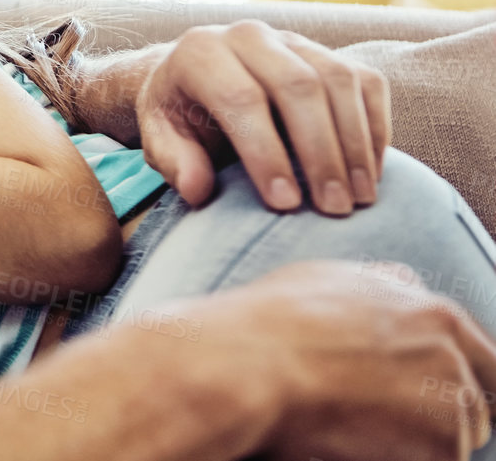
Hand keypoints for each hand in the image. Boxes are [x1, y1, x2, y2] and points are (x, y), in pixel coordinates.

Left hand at [135, 21, 390, 214]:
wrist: (196, 77)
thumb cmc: (179, 115)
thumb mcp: (159, 138)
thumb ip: (175, 161)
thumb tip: (198, 190)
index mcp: (201, 52)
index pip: (241, 98)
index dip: (266, 153)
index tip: (285, 204)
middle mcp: (249, 35)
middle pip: (299, 85)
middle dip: (321, 151)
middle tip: (334, 208)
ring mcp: (294, 40)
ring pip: (339, 80)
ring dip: (356, 144)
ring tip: (359, 199)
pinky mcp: (329, 52)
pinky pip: (367, 82)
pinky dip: (375, 128)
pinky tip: (369, 174)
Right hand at [196, 260, 495, 460]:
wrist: (249, 365)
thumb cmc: (273, 323)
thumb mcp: (332, 279)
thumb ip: (385, 288)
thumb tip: (405, 285)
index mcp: (436, 315)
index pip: (482, 360)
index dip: (456, 381)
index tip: (426, 395)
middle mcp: (453, 358)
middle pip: (472, 408)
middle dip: (435, 418)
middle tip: (378, 421)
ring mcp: (450, 407)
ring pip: (447, 442)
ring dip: (410, 445)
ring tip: (352, 429)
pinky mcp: (437, 452)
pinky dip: (392, 460)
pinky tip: (348, 446)